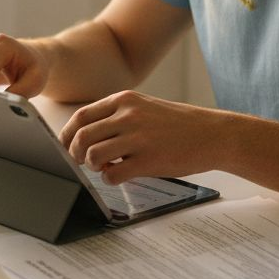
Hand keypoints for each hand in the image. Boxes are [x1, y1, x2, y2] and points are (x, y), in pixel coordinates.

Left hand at [59, 90, 212, 184]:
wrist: (213, 134)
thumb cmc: (178, 124)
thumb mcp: (145, 107)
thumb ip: (116, 117)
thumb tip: (85, 137)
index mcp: (125, 100)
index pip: (81, 117)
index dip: (67, 134)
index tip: (66, 146)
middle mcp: (128, 116)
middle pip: (82, 136)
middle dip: (75, 153)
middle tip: (81, 162)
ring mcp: (138, 138)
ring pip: (92, 155)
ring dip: (93, 166)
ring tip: (105, 167)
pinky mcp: (148, 160)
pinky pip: (112, 174)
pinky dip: (110, 178)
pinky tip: (121, 175)